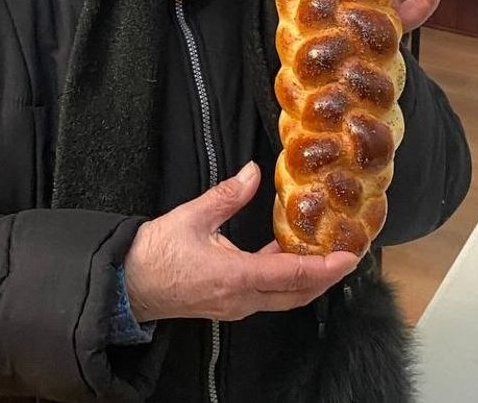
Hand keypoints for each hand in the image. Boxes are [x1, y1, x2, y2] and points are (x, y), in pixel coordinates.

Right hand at [124, 162, 358, 322]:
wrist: (127, 285)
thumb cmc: (155, 254)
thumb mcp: (192, 217)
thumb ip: (227, 194)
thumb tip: (253, 172)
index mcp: (236, 277)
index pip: (293, 275)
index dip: (325, 267)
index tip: (350, 256)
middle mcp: (242, 299)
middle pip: (297, 294)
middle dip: (326, 278)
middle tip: (348, 256)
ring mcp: (235, 306)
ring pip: (284, 298)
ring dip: (307, 280)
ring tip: (325, 256)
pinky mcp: (228, 304)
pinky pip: (267, 296)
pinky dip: (285, 280)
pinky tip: (287, 257)